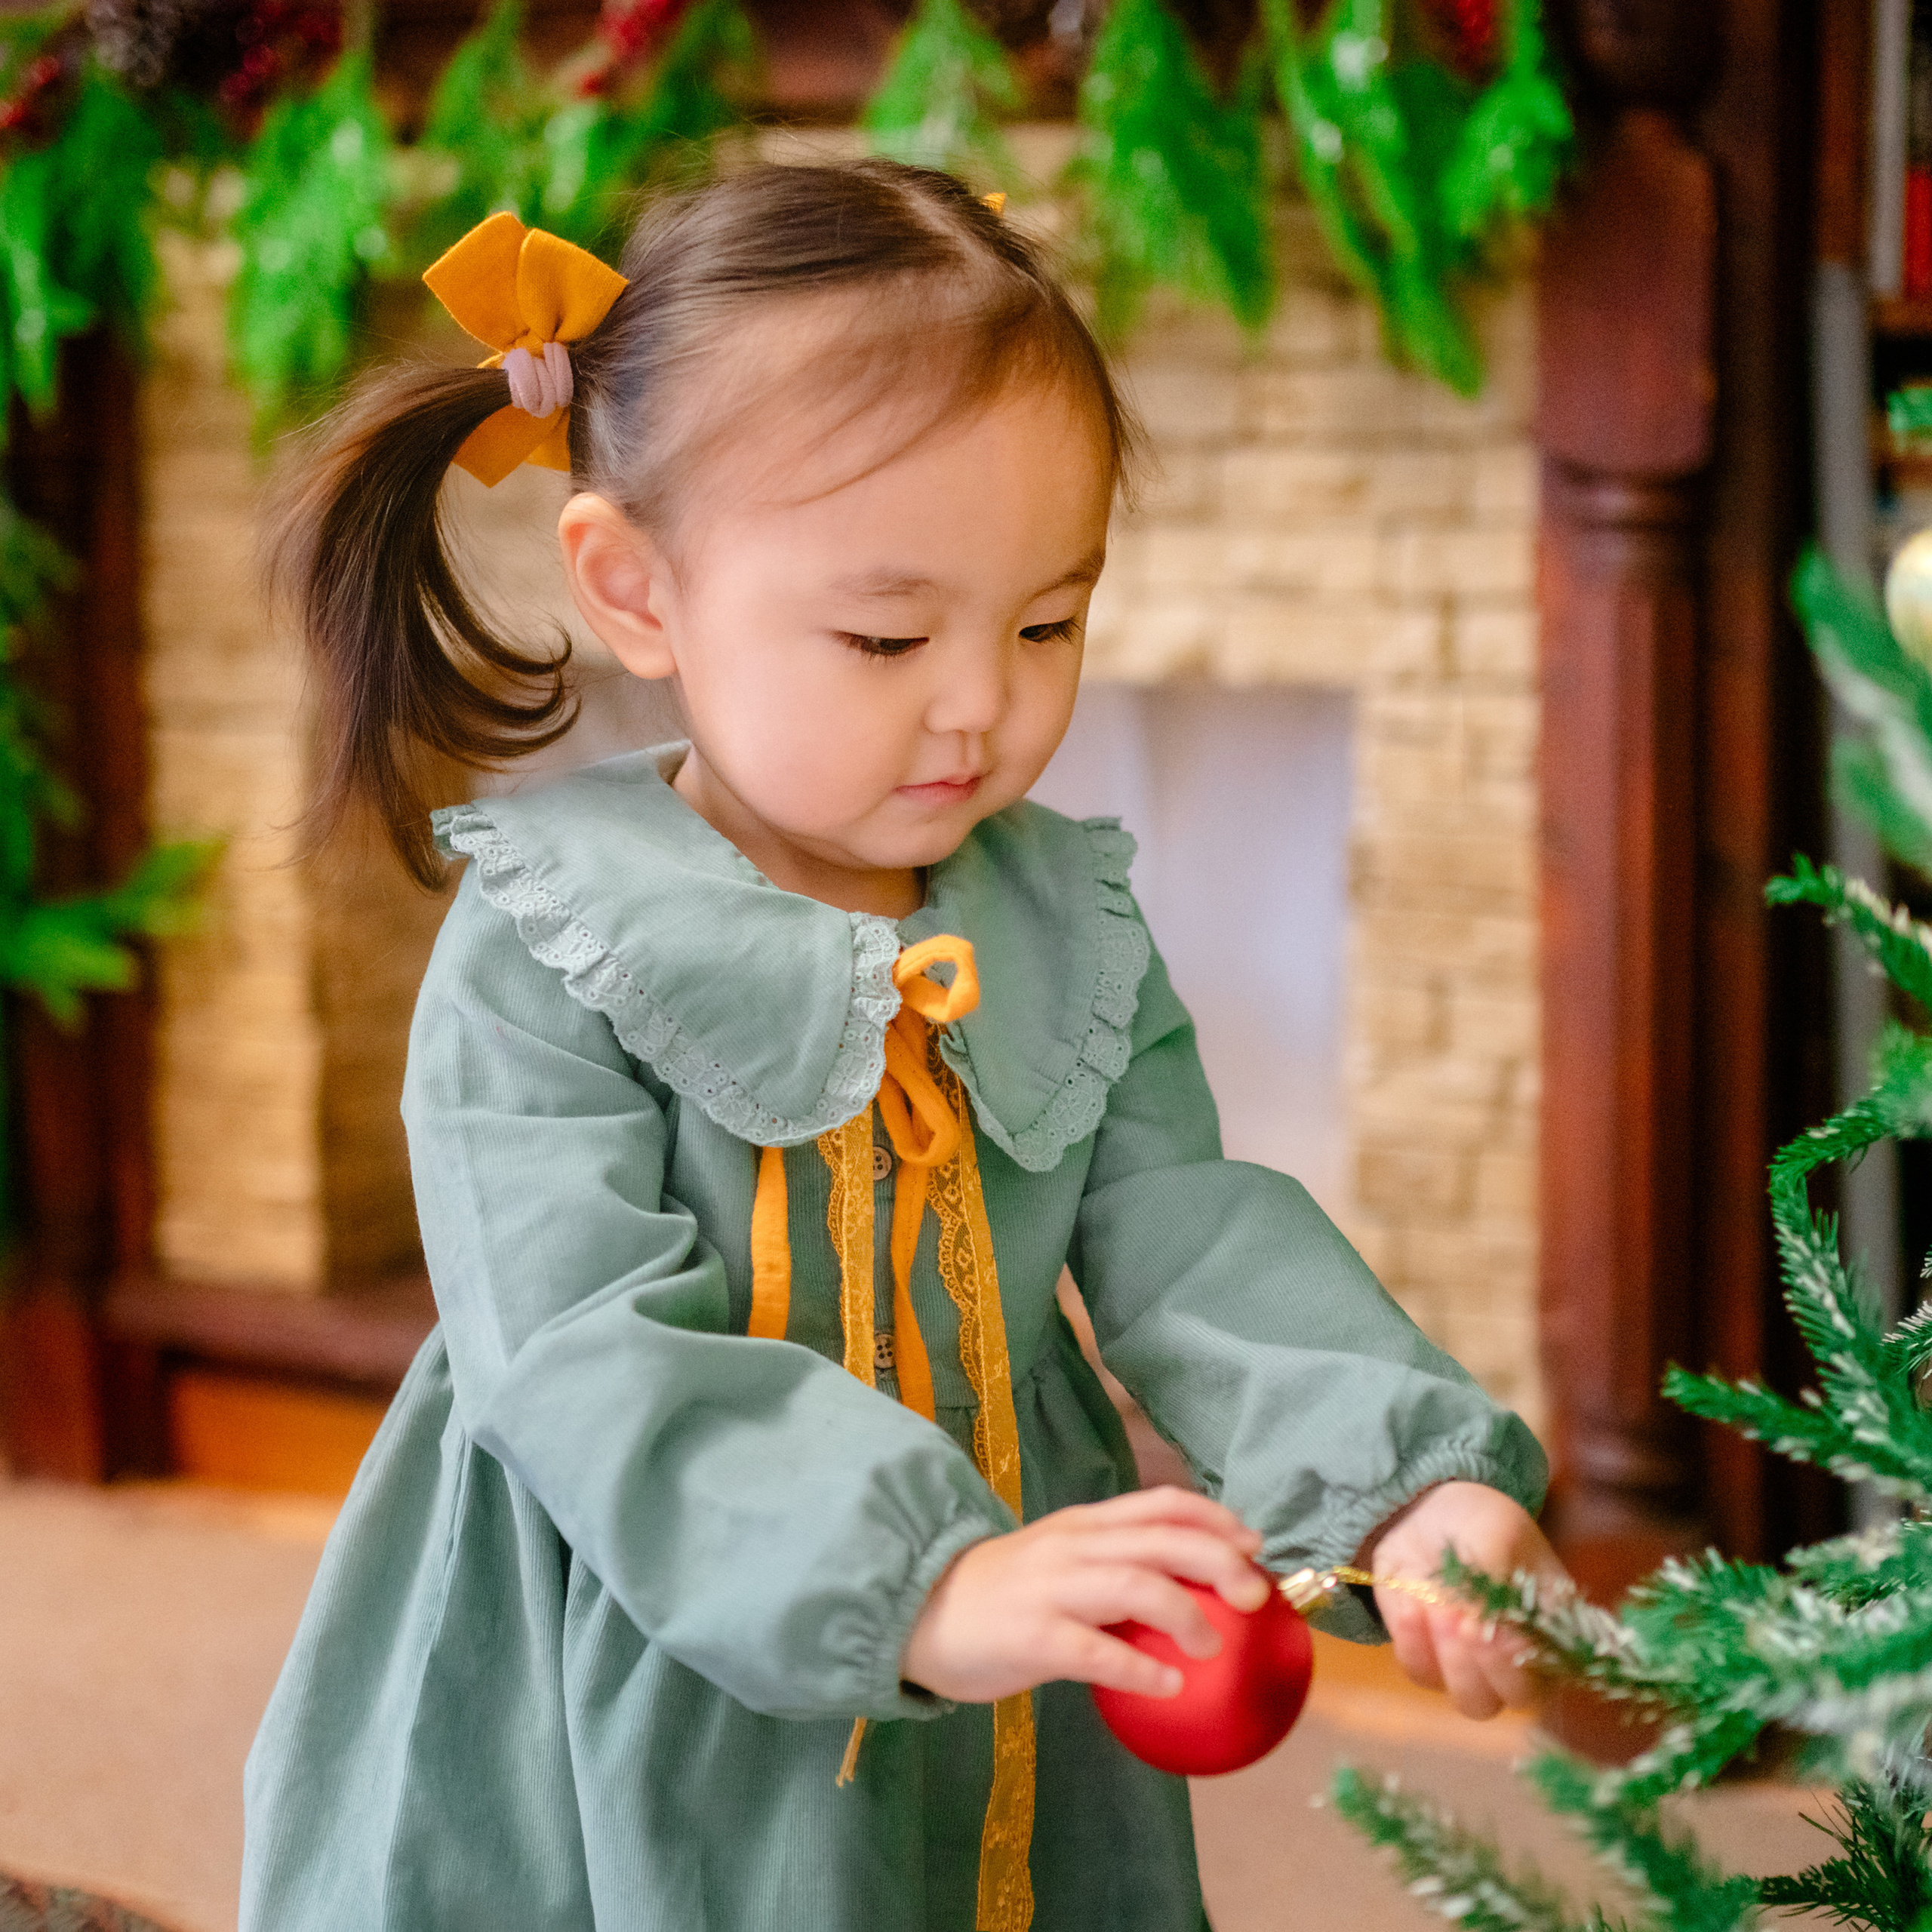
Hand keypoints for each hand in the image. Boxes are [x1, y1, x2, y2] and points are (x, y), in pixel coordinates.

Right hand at [902, 1486, 1267, 1702]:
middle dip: (1218, 1560)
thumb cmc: (1001, 1594)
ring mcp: (1051, 1588)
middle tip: (1256, 1596)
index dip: (1214, 1517)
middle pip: (1162, 1539)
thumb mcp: (1059, 1561)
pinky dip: (1139, 1668)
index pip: (1160, 1504)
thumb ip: (1112, 1565)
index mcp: (1084, 1525)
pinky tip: (1169, 1686)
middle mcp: (1073, 1546)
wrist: (916, 1610)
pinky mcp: (1031, 1636)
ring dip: (1186, 1613)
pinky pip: (1095, 1651)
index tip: (1254, 1543)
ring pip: (1134, 1584)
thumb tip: (1187, 1590)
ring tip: (1212, 1645)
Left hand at [1367, 1481, 1564, 1719]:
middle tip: (1465, 1624)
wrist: (1424, 1511)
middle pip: (1517, 1698)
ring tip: (1438, 1610)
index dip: (1529, 1657)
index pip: (1557, 1666)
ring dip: (1453, 1660)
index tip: (1495, 1628)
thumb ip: (1497, 1577)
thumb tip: (1486, 1624)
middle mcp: (1519, 1657)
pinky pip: (1421, 1674)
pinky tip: (1410, 1603)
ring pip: (1472, 1701)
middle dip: (1490, 1666)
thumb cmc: (1479, 1522)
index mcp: (1552, 1626)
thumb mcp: (1496, 1532)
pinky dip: (1413, 1643)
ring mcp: (1473, 1665)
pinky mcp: (1429, 1659)